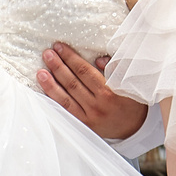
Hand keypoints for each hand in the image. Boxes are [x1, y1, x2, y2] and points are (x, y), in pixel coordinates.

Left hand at [36, 43, 150, 140]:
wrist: (134, 128)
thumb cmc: (131, 101)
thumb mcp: (129, 83)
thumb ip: (115, 69)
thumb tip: (98, 59)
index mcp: (110, 92)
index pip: (85, 71)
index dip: (70, 58)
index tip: (60, 47)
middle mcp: (97, 105)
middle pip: (72, 82)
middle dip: (58, 66)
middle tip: (47, 53)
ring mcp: (89, 117)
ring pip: (65, 98)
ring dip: (51, 83)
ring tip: (40, 71)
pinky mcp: (83, 125)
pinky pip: (65, 111)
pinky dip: (54, 100)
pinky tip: (45, 90)